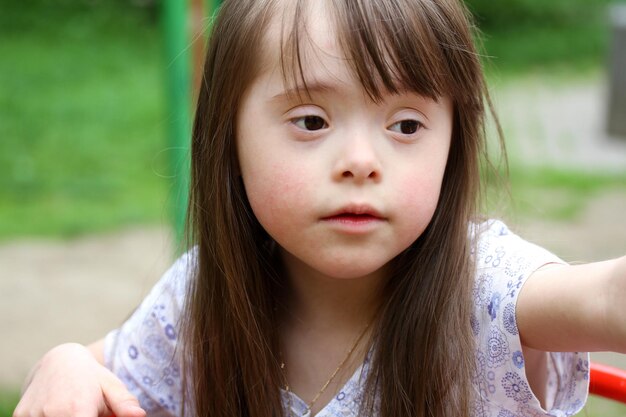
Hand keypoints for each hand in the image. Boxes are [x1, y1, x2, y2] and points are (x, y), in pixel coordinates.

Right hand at [13, 343, 145, 416]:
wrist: (58, 361)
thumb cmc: (91, 378)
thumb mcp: (111, 387)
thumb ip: (124, 404)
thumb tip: (140, 416)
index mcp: (77, 409)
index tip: (96, 416)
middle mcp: (52, 414)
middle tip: (87, 410)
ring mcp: (32, 416)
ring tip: (73, 410)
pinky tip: (55, 409)